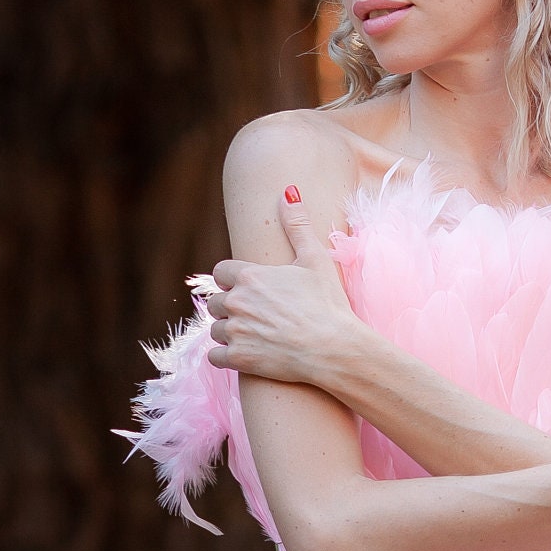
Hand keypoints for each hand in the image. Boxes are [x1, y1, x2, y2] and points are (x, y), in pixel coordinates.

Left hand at [202, 185, 362, 387]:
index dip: (232, 280)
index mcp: (250, 275)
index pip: (220, 272)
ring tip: (255, 335)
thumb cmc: (328, 303)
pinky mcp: (238, 359)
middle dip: (231, 307)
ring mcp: (235, 331)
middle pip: (215, 302)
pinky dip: (226, 356)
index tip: (248, 289)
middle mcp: (236, 301)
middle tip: (257, 315)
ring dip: (229, 332)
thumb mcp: (315, 259)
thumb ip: (297, 225)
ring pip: (215, 329)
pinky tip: (247, 353)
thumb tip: (288, 191)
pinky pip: (215, 356)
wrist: (335, 348)